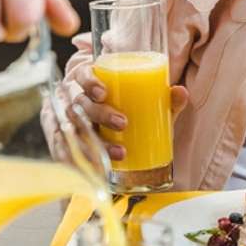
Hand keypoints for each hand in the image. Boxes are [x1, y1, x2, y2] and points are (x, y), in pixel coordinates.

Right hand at [67, 57, 188, 160]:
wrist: (112, 134)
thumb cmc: (130, 113)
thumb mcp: (148, 105)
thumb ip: (165, 99)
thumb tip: (180, 92)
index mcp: (90, 85)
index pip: (82, 75)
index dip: (89, 82)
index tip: (104, 93)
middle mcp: (75, 102)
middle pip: (79, 104)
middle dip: (100, 114)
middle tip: (122, 123)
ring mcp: (68, 124)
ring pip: (73, 130)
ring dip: (94, 142)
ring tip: (119, 152)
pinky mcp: (66, 145)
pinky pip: (65, 153)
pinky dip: (77, 162)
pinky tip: (95, 169)